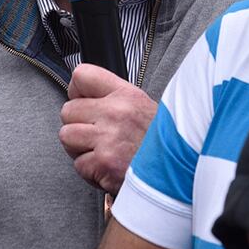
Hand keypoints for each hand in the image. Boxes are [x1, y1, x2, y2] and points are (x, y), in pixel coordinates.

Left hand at [59, 63, 156, 195]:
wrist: (181, 172)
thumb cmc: (162, 145)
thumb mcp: (144, 108)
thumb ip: (116, 101)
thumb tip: (86, 98)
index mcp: (126, 95)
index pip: (82, 76)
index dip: (77, 92)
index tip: (83, 103)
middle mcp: (116, 112)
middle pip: (68, 110)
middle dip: (77, 126)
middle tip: (96, 137)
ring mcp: (108, 137)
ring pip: (66, 136)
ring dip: (79, 149)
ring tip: (101, 153)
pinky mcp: (104, 163)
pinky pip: (78, 164)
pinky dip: (90, 172)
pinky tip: (108, 169)